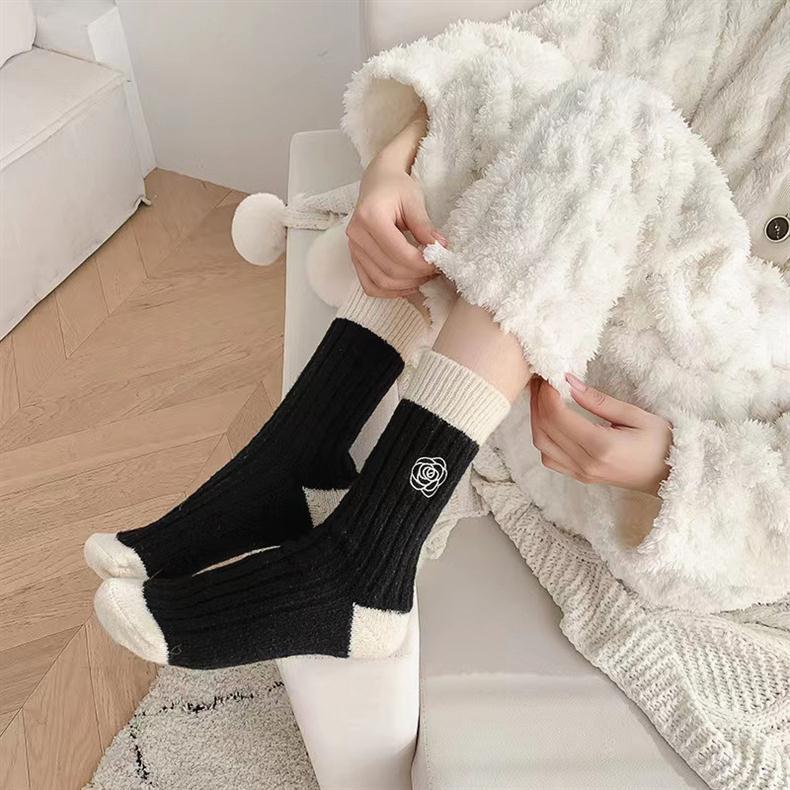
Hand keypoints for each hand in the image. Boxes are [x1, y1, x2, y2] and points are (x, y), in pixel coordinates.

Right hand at [347, 156, 443, 296]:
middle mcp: (356, 235)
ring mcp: (352, 248)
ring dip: (406, 286)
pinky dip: (389, 291)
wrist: (378, 183)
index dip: (422, 264)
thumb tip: (440, 249)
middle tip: (436, 270)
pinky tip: (407, 286)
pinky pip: (369, 285)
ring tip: (424, 277)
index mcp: (370, 217)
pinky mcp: (354, 258)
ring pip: (380, 282)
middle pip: (390, 271)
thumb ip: (424, 226)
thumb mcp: (414, 201)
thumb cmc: (396, 188)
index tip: (439, 261)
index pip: (399, 253)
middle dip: (417, 276)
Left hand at [530, 374, 671, 495]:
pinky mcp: (581, 477)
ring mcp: (582, 473)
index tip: (549, 375)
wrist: (674, 476)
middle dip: (538, 401)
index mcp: (601, 447)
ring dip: (536, 419)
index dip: (547, 393)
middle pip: (544, 430)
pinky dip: (543, 437)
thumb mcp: (636, 416)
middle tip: (541, 380)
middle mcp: (586, 463)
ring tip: (542, 396)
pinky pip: (550, 458)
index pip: (557, 417)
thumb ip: (599, 401)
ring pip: (542, 445)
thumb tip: (570, 382)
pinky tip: (549, 420)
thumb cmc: (663, 443)